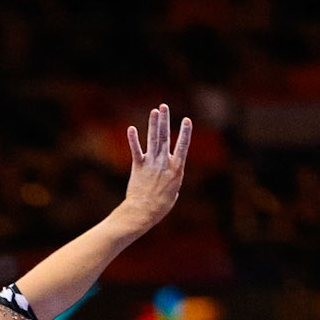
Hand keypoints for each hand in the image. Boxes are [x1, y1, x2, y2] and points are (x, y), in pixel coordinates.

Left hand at [122, 104, 192, 230]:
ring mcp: (150, 164)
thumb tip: (171, 178)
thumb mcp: (173, 194)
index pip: (183, 146)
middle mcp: (164, 163)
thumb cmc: (159, 208)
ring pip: (153, 139)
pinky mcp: (138, 167)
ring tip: (154, 111)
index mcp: (176, 169)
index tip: (187, 120)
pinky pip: (136, 150)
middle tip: (164, 106)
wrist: (142, 213)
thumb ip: (173, 181)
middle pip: (165, 137)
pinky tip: (131, 128)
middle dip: (165, 120)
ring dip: (153, 124)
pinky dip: (133, 139)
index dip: (185, 132)